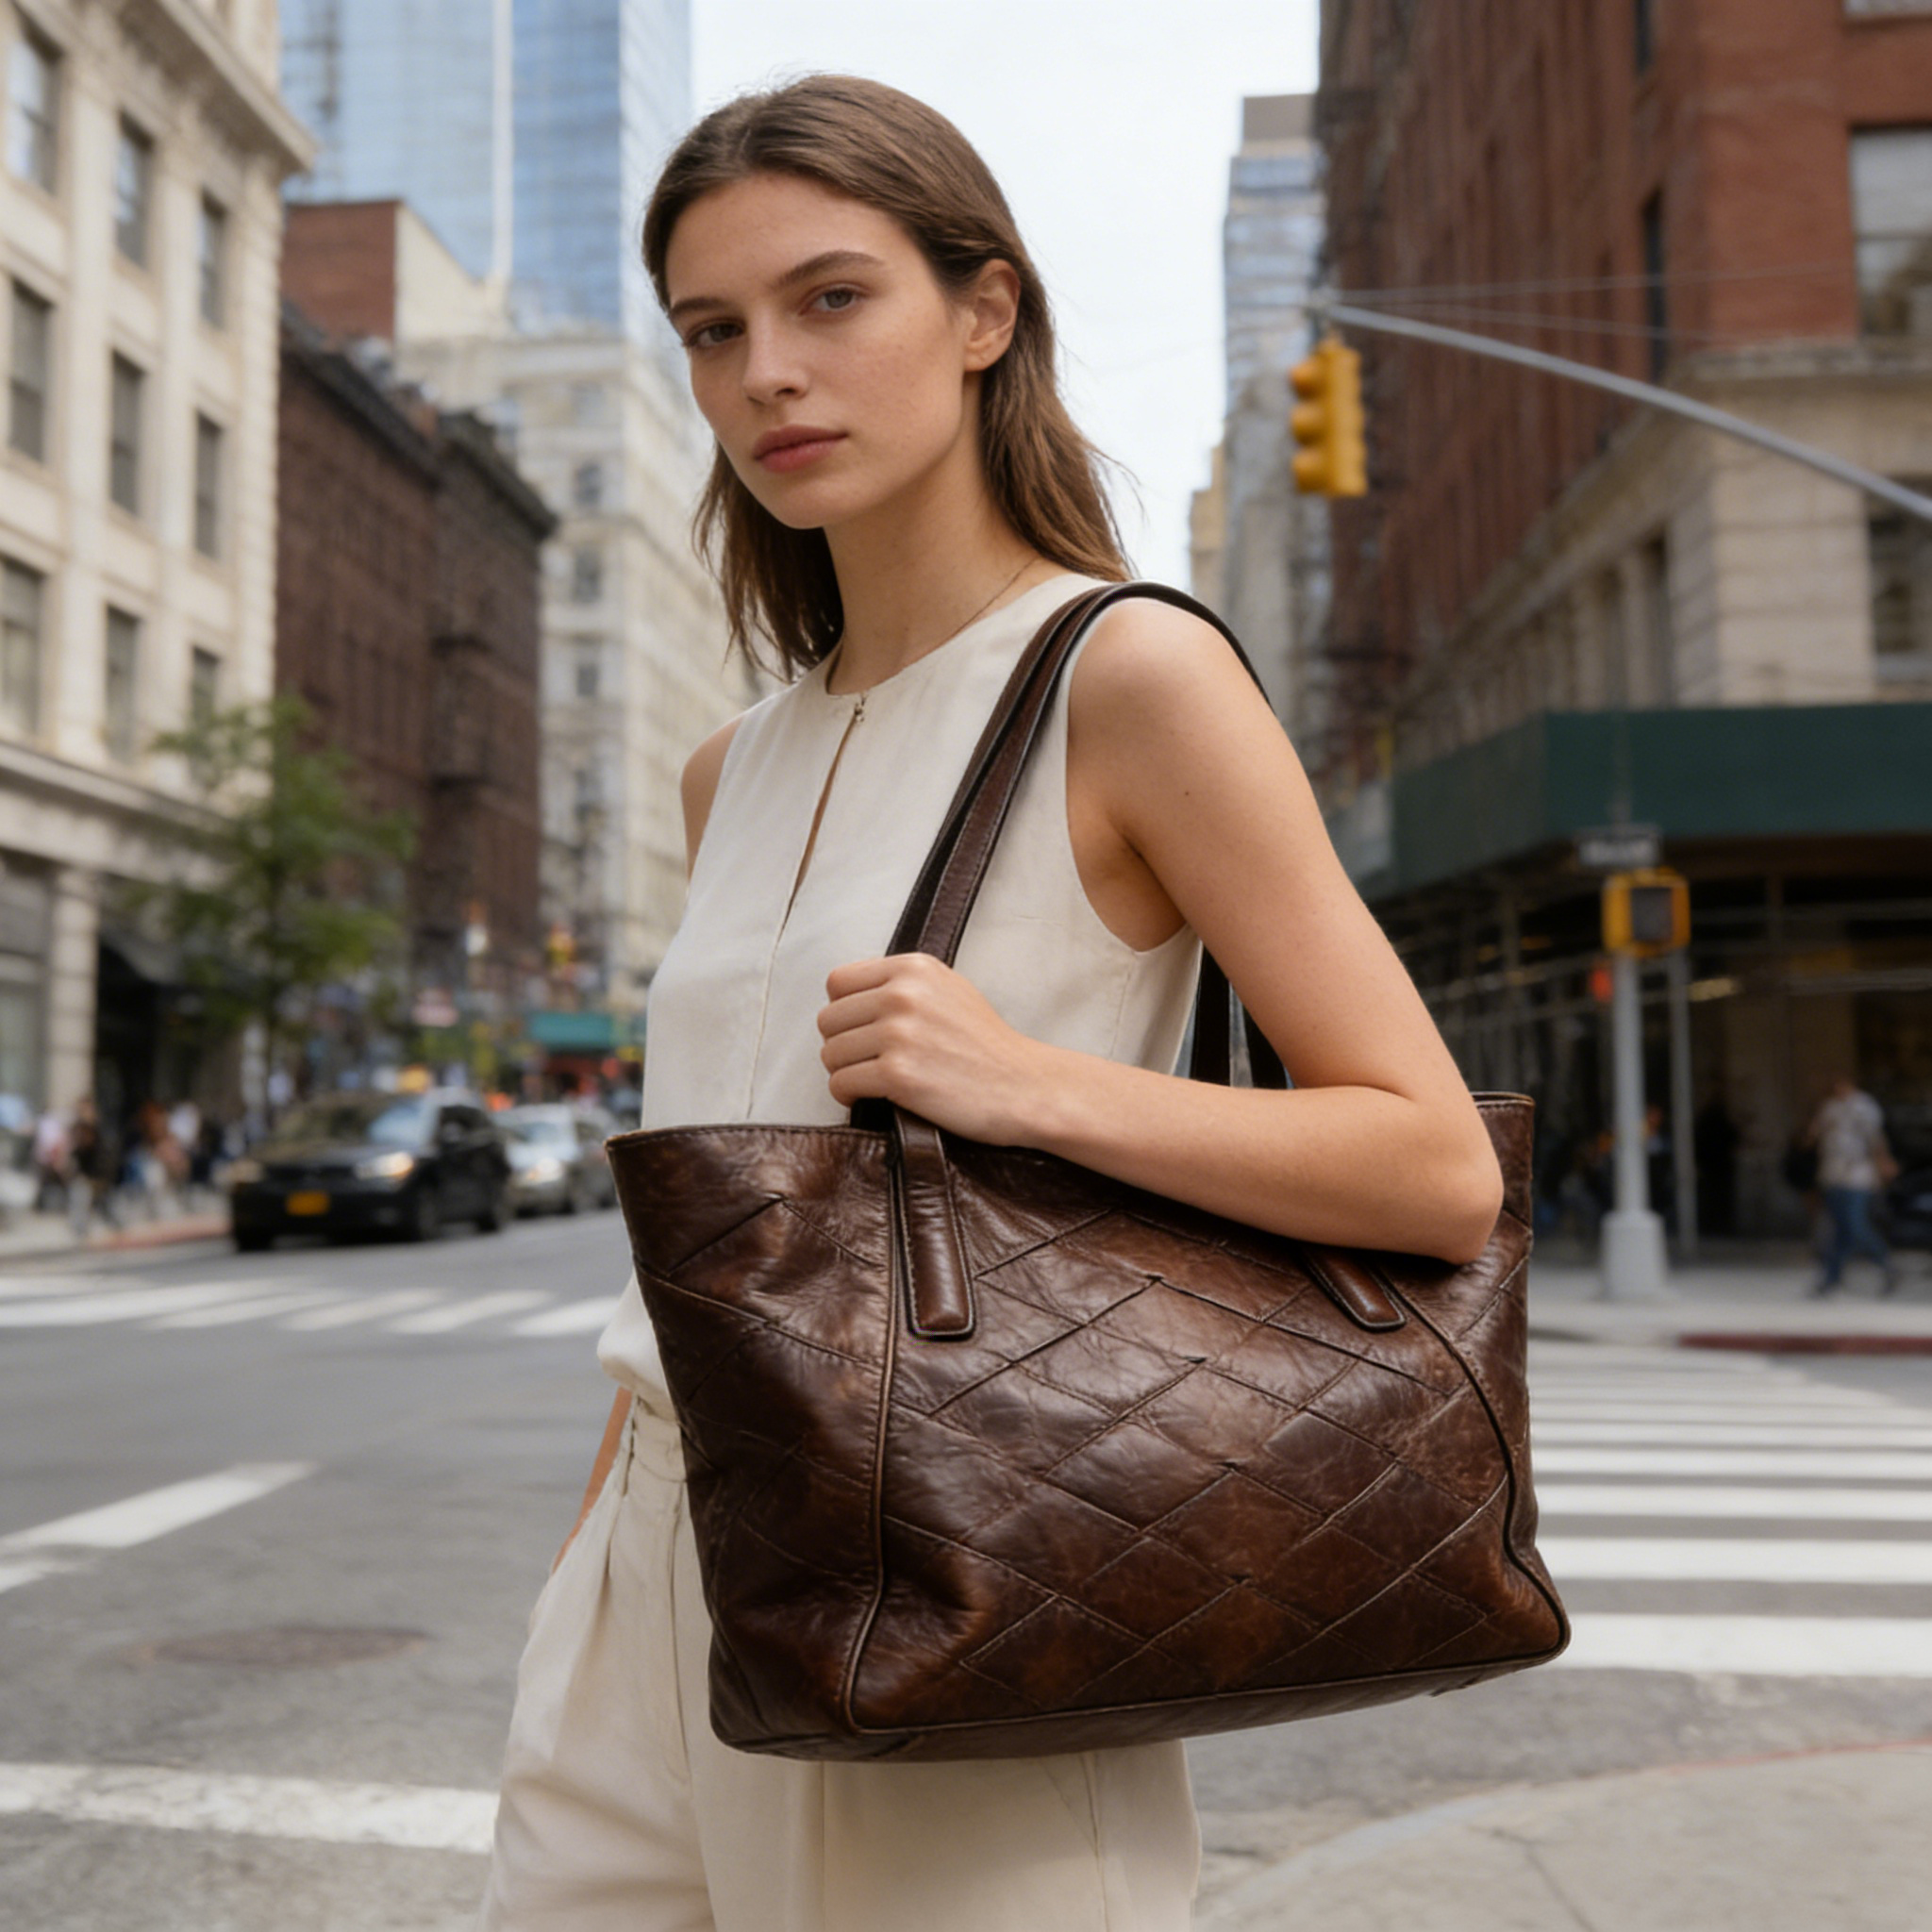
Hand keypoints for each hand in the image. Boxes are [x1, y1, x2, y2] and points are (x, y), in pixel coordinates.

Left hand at [818, 954, 1050, 1142]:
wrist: (1025, 1086)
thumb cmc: (988, 1046)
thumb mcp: (949, 989)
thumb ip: (902, 984)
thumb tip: (850, 995)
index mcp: (913, 968)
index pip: (838, 982)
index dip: (844, 1010)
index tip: (859, 1030)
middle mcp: (903, 994)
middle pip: (828, 1020)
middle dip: (843, 1045)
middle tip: (866, 1061)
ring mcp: (899, 1034)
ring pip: (830, 1054)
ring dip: (845, 1073)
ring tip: (871, 1080)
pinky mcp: (897, 1075)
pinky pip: (841, 1084)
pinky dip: (848, 1096)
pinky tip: (870, 1098)